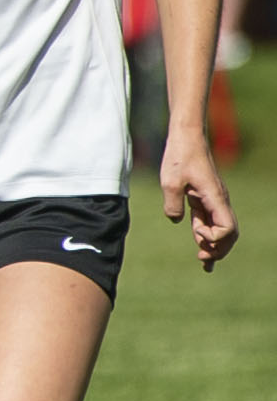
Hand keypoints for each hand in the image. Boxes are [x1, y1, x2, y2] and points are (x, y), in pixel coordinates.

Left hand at [160, 126, 238, 271]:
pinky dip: (207, 235)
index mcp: (215, 198)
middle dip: (218, 249)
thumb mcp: (170, 181)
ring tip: (204, 262)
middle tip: (202, 261)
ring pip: (221, 229)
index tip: (196, 235)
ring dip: (214, 245)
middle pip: (229, 233)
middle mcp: (219, 201)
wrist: (187, 138)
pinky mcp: (205, 198)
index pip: (227, 228)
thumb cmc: (180, 157)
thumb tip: (175, 220)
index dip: (213, 237)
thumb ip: (173, 203)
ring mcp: (214, 200)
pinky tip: (201, 247)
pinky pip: (211, 221)